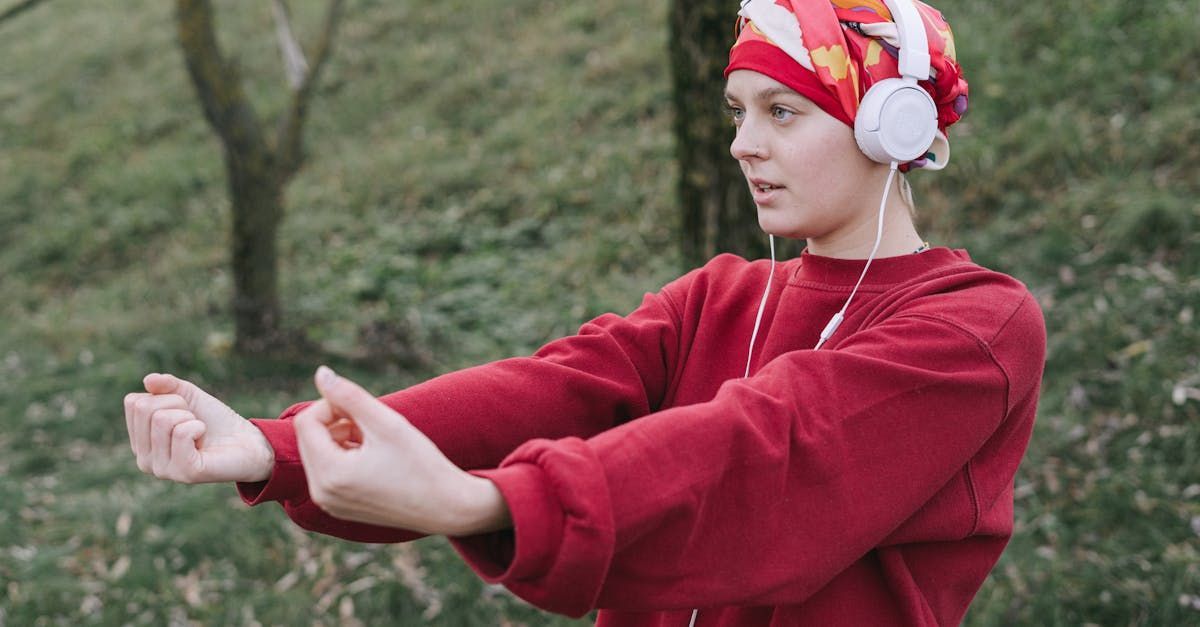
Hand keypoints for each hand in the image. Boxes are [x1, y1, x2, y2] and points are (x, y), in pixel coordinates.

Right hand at [124, 373, 273, 482]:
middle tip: (195, 421)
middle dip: (178, 405)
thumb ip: (167, 385)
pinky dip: (198, 426)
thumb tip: (148, 380)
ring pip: (162, 420)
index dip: (166, 397)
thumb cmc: (214, 420)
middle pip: (145, 409)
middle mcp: (144, 459)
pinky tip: (204, 439)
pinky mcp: (184, 473)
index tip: (184, 410)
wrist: (246, 440)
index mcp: (140, 441)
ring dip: (190, 417)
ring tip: (200, 431)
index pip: (134, 402)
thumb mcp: (189, 395)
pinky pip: (181, 433)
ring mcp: (162, 469)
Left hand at [294, 366, 510, 535]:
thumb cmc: (421, 464)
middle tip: (373, 423)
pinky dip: (346, 457)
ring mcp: (329, 504)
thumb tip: (321, 373)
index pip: (307, 422)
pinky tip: (376, 458)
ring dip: (341, 438)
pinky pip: (328, 472)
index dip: (332, 405)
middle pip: (308, 438)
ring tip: (377, 441)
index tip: (364, 408)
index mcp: (330, 474)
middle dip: (336, 422)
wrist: (448, 507)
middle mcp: (322, 494)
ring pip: (318, 453)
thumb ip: (350, 396)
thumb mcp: (386, 424)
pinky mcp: (340, 508)